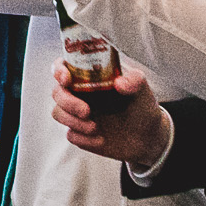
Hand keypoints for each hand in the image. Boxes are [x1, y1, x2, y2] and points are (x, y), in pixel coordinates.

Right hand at [49, 60, 171, 168]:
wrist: (148, 138)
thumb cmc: (143, 107)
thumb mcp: (143, 89)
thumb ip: (135, 80)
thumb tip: (119, 84)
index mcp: (90, 77)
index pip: (64, 66)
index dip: (59, 70)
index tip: (66, 79)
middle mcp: (79, 93)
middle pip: (57, 92)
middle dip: (67, 102)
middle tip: (87, 111)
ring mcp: (77, 113)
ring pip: (58, 113)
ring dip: (74, 122)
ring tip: (96, 128)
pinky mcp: (79, 132)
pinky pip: (70, 135)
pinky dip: (84, 138)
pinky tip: (101, 140)